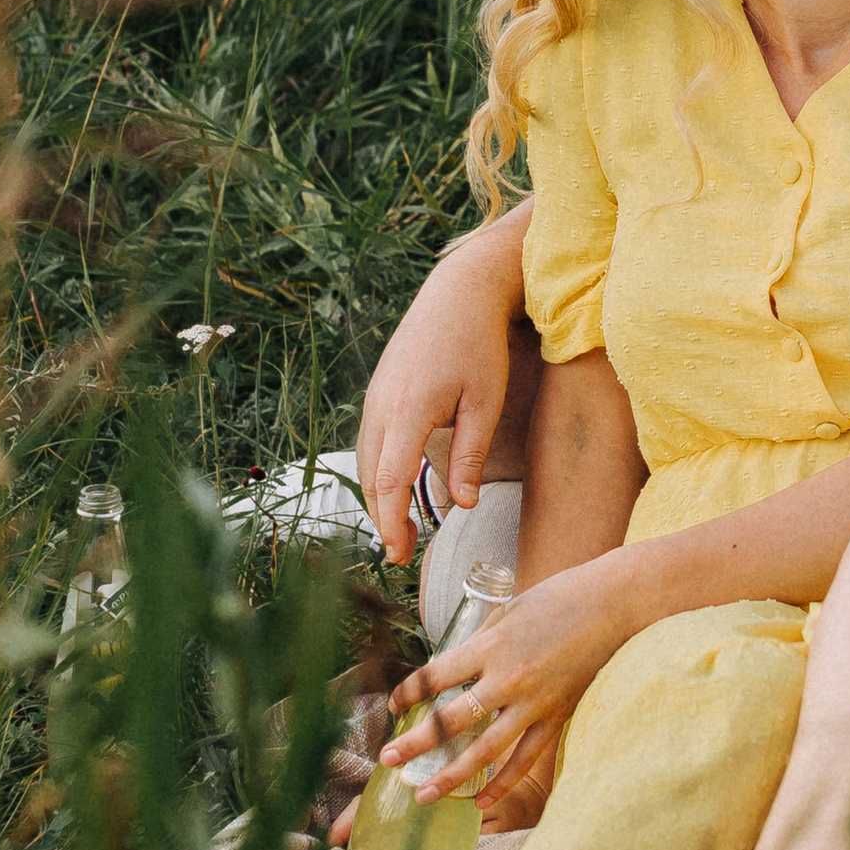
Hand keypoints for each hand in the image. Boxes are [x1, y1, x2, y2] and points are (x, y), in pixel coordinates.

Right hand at [355, 224, 523, 562]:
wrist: (457, 293)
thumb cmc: (478, 345)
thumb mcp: (485, 402)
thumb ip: (470, 456)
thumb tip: (462, 505)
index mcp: (409, 409)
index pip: (389, 480)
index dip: (391, 521)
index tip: (400, 553)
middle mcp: (381, 405)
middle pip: (370, 477)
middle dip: (382, 520)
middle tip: (403, 555)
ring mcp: (374, 397)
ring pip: (365, 462)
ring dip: (377, 499)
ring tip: (400, 531)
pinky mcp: (377, 392)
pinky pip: (369, 443)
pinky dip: (376, 474)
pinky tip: (394, 491)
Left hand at [382, 560, 633, 825]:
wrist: (615, 604)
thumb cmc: (559, 598)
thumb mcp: (507, 611)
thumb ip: (479, 644)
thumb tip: (450, 669)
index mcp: (490, 646)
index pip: (435, 679)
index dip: (408, 695)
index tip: (394, 707)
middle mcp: (509, 678)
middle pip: (451, 721)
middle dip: (415, 744)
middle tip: (387, 762)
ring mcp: (535, 702)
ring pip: (486, 751)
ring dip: (451, 776)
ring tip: (425, 796)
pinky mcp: (558, 715)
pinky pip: (526, 757)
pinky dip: (503, 783)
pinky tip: (480, 802)